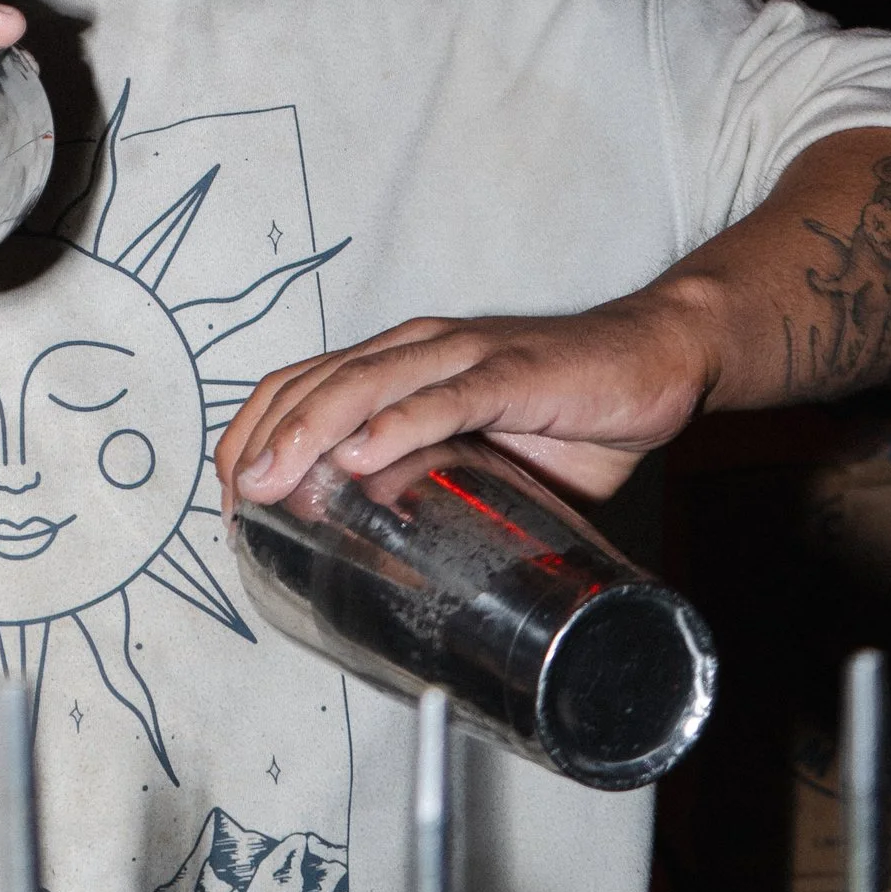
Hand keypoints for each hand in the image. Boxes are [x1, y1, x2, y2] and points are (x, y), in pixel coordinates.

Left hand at [214, 288, 722, 513]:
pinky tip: (366, 457)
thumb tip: (372, 542)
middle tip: (239, 504)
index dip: (252, 436)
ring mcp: (463, 356)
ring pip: (364, 384)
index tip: (233, 501)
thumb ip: (428, 484)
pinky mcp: (513, 372)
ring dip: (311, 433)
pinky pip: (447, 396)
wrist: (656, 359)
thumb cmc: (567, 410)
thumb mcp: (481, 456)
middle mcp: (418, 348)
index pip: (297, 386)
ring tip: (276, 480)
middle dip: (264, 442)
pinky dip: (400, 426)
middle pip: (313, 383)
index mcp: (400, 364)